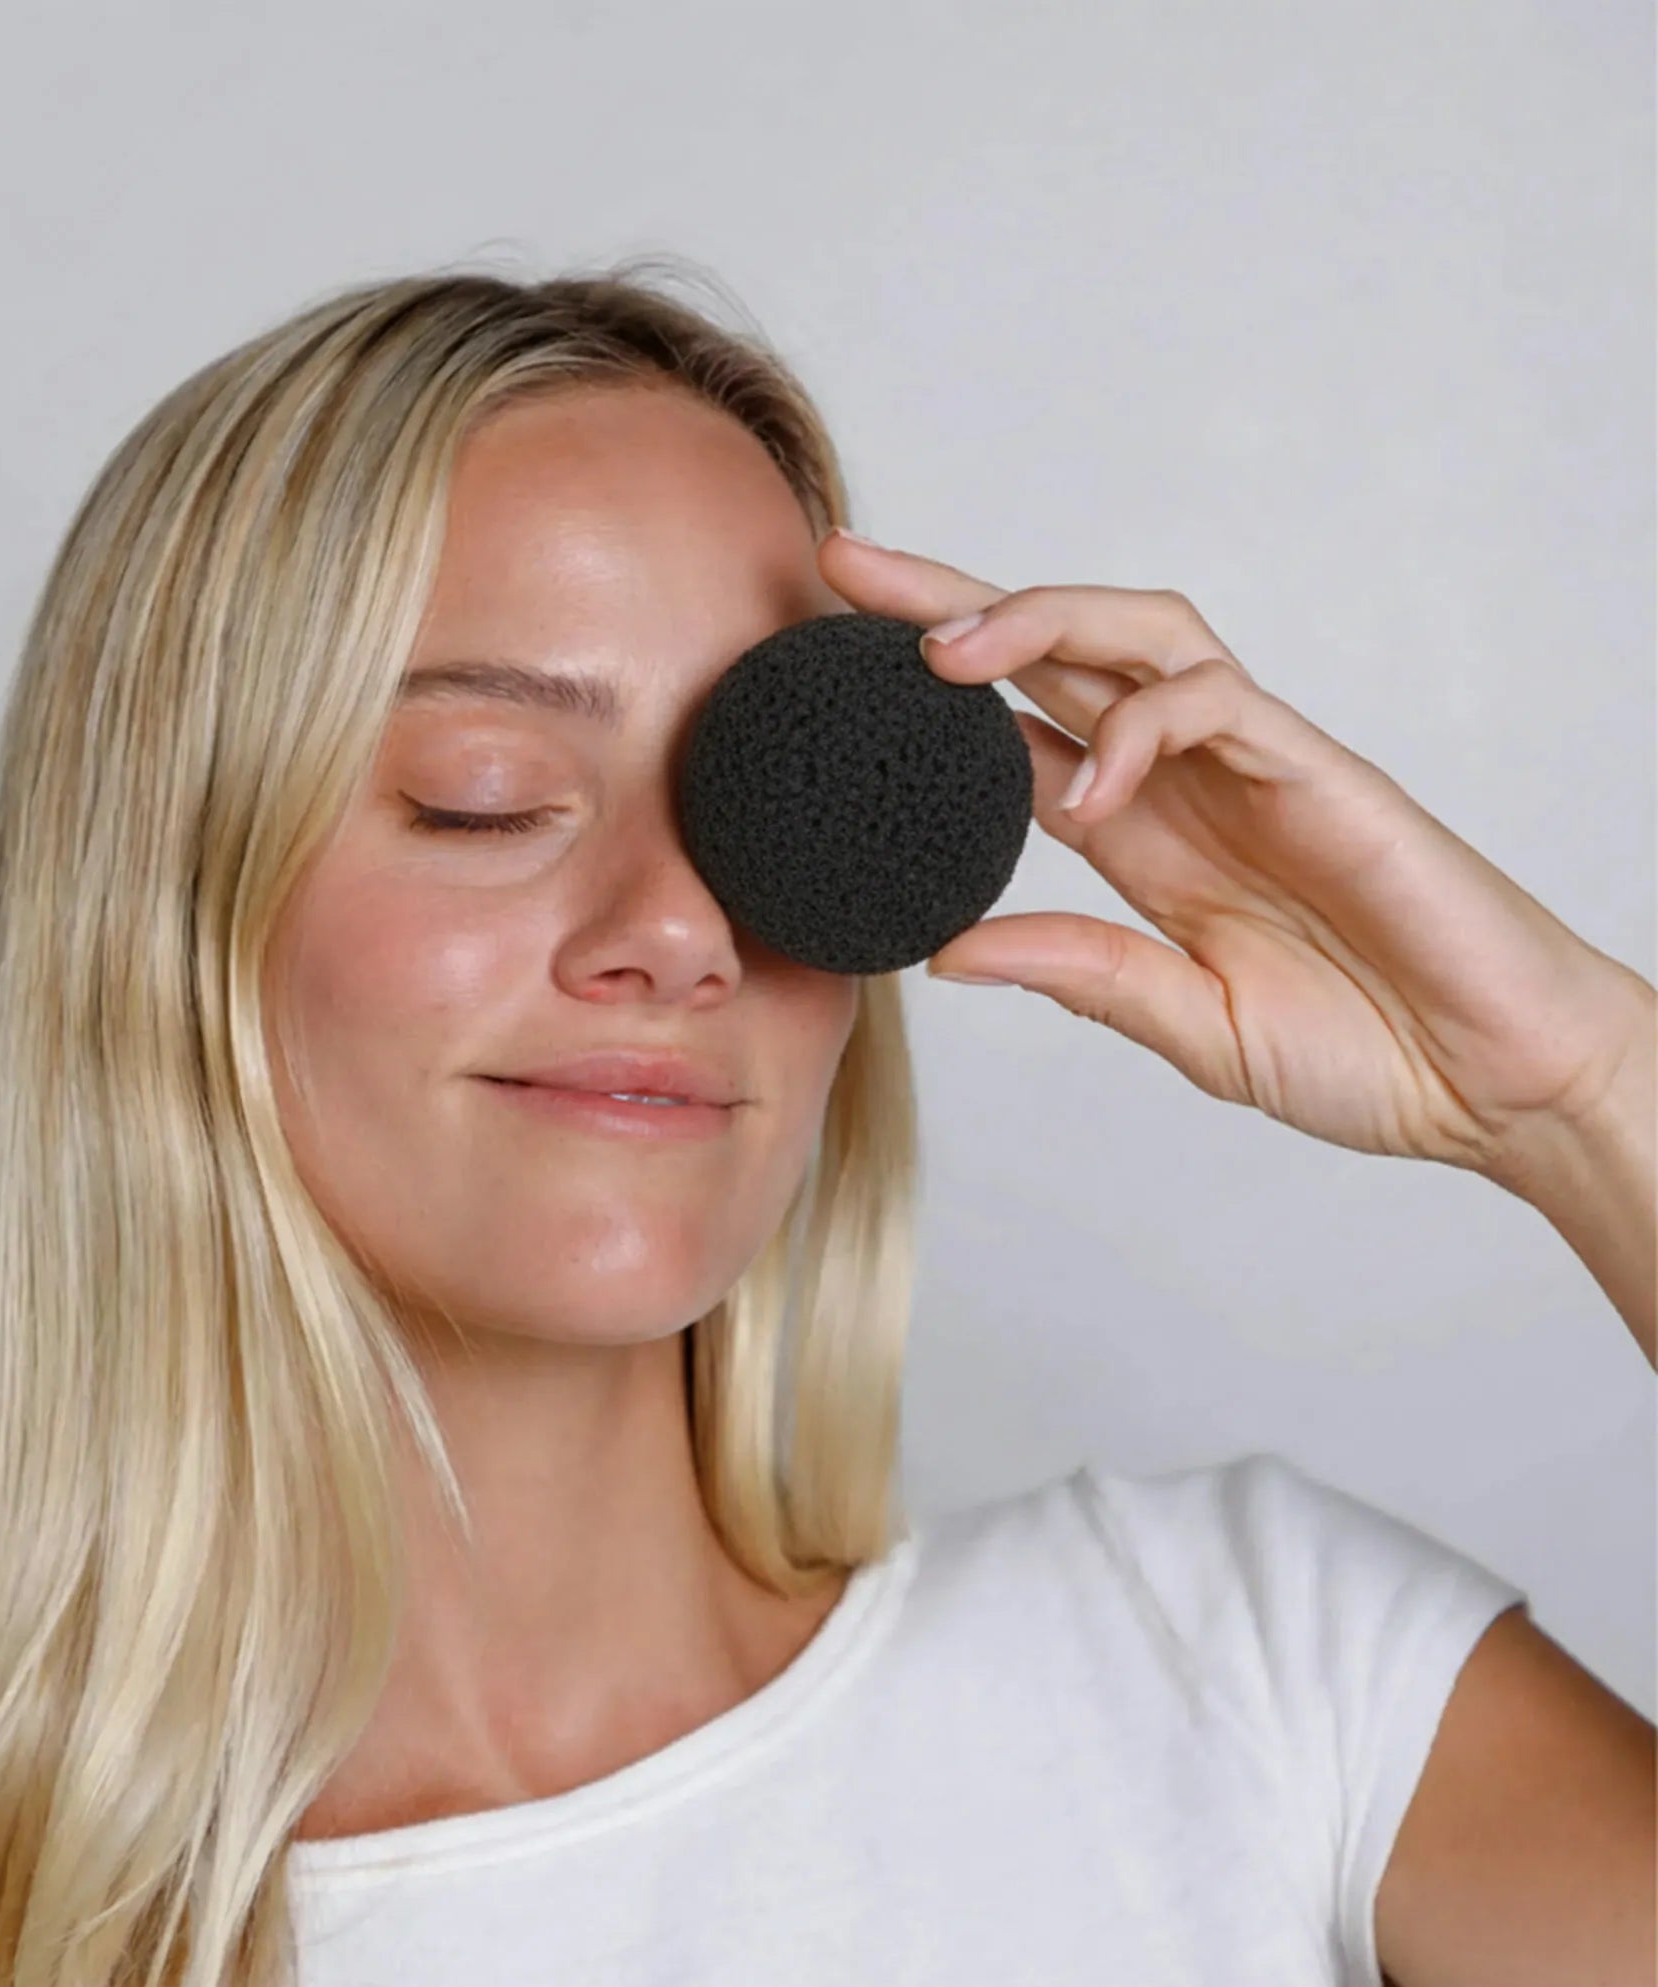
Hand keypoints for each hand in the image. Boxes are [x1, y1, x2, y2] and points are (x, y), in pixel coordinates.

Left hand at [817, 530, 1653, 1183]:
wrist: (1493, 1082)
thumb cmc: (1361, 1052)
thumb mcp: (1186, 1024)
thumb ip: (1081, 975)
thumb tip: (944, 951)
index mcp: (1139, 837)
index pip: (1010, 732)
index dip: (922, 689)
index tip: (827, 662)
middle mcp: (1182, 781)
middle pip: (1054, 650)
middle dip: (948, 601)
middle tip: (844, 569)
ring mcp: (1252, 764)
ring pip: (1138, 636)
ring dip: (1037, 624)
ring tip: (946, 657)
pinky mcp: (1321, 770)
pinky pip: (1220, 704)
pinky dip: (1147, 725)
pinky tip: (1095, 789)